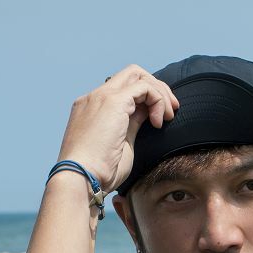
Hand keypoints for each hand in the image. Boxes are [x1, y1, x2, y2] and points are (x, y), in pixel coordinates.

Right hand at [55, 64, 179, 192]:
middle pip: (132, 74)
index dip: (146, 98)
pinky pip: (144, 87)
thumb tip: (146, 115)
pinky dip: (157, 100)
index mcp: (92, 108)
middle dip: (157, 88)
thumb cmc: (99, 172)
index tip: (161, 118)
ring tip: (167, 118)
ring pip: (138, 75)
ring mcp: (102, 96)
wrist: (81, 179)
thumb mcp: (120, 144)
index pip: (123, 89)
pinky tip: (158, 122)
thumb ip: (131, 125)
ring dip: (160, 94)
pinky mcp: (113, 101)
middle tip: (171, 111)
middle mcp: (95, 97)